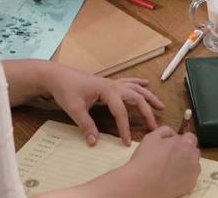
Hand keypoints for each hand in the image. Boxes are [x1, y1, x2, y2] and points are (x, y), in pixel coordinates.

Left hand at [40, 64, 162, 144]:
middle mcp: (113, 85)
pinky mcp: (108, 83)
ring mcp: (112, 82)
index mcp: (106, 90)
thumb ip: (86, 125)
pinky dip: (138, 83)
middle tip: (155, 126)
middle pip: (136, 97)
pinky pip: (128, 82)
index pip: (121, 111)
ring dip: (149, 97)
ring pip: (136, 88)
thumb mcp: (74, 109)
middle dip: (147, 111)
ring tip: (161, 106)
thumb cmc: (65, 90)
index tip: (127, 142)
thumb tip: (95, 142)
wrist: (56, 75)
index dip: (125, 127)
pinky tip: (146, 84)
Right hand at [119, 126, 200, 197]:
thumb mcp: (151, 137)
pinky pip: (190, 178)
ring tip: (169, 169)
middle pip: (193, 151)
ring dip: (185, 165)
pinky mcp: (191, 184)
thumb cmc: (145, 161)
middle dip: (184, 152)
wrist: (142, 184)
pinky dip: (184, 177)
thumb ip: (165, 131)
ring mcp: (193, 172)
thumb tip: (172, 133)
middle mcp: (192, 156)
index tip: (174, 146)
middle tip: (170, 158)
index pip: (190, 137)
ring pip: (192, 165)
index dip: (181, 141)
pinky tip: (171, 178)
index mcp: (184, 143)